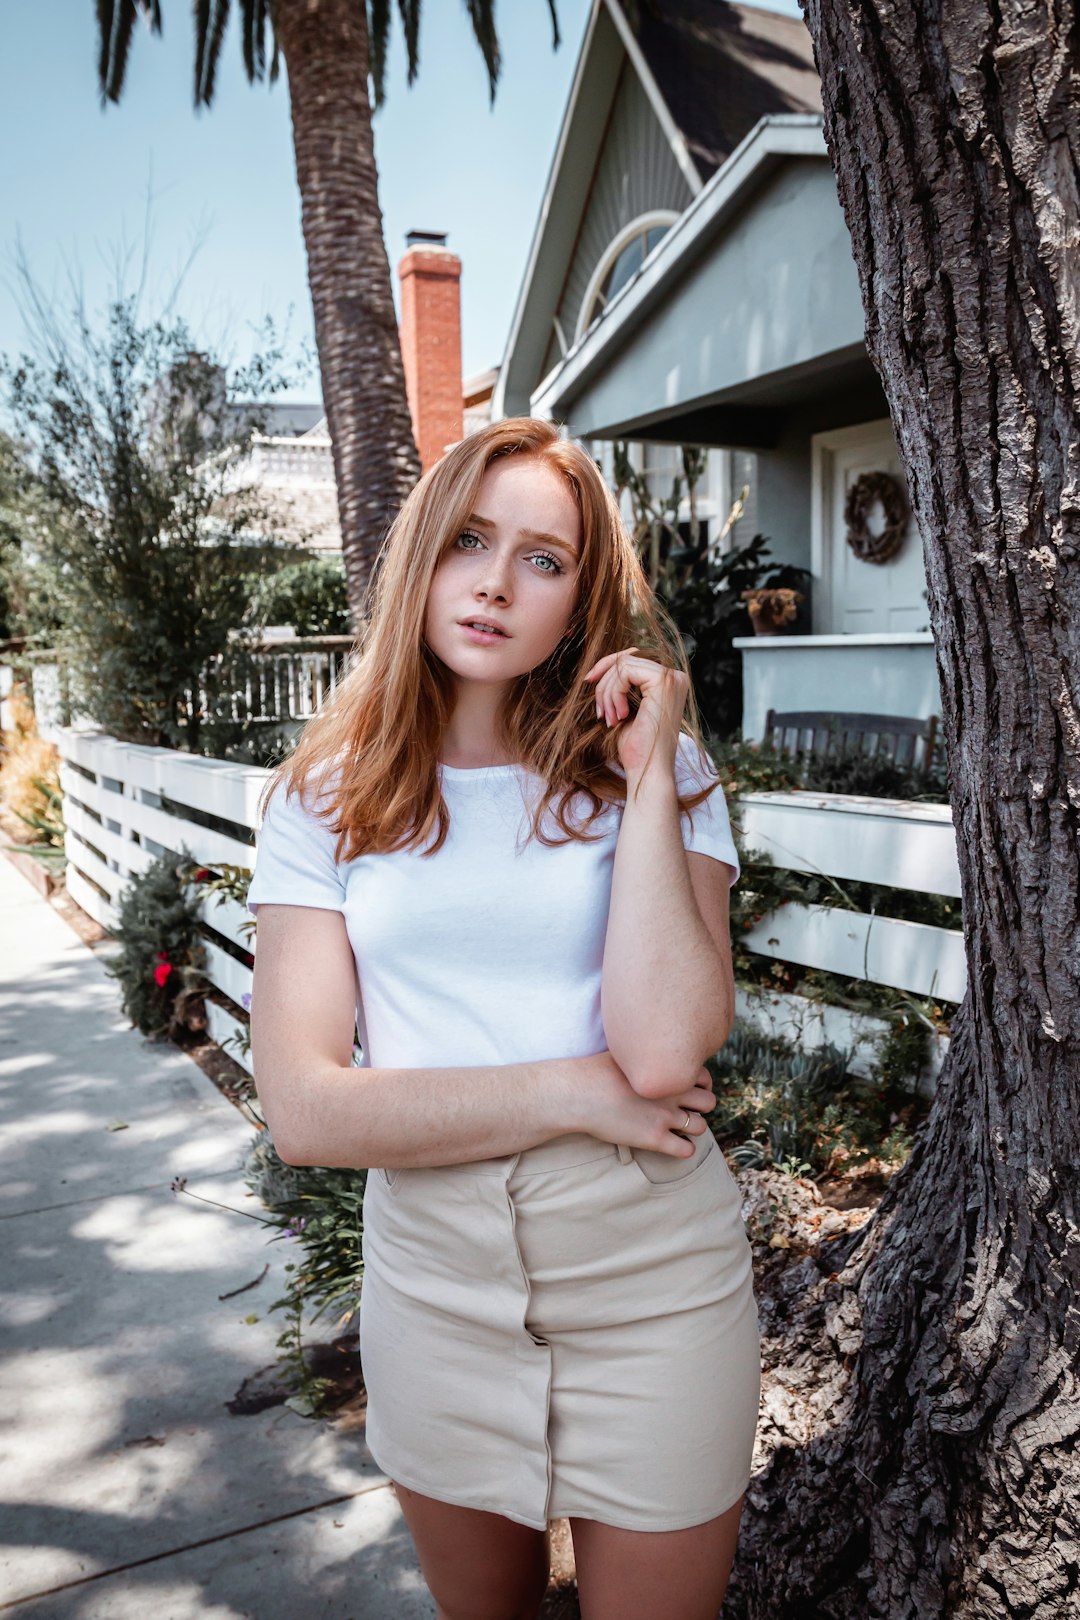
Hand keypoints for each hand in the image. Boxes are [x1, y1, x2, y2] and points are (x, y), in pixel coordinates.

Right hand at [573, 1051, 715, 1158]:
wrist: (578, 1093)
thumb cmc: (596, 1070)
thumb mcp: (626, 1052)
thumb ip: (646, 1054)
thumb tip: (649, 1048)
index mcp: (668, 1071)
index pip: (704, 1077)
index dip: (699, 1084)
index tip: (688, 1089)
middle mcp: (672, 1093)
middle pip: (708, 1102)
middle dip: (700, 1106)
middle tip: (686, 1109)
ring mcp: (665, 1117)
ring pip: (700, 1127)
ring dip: (693, 1128)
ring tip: (679, 1128)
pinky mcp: (654, 1139)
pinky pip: (686, 1150)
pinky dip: (684, 1149)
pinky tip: (672, 1144)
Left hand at [583, 647, 688, 779]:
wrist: (647, 771)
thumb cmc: (636, 747)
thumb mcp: (626, 708)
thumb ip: (622, 685)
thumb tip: (604, 664)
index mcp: (670, 682)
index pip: (633, 658)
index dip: (607, 667)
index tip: (588, 682)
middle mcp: (676, 677)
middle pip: (627, 658)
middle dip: (604, 682)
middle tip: (600, 712)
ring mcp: (673, 678)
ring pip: (623, 665)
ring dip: (607, 693)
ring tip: (609, 718)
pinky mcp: (663, 682)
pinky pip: (624, 672)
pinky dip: (613, 694)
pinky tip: (620, 717)